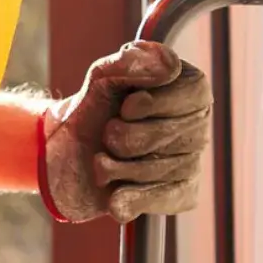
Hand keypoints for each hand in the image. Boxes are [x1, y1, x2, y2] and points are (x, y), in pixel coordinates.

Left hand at [42, 41, 210, 222]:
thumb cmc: (92, 108)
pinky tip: (113, 196)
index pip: (195, 93)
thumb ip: (131, 62)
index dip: (157, 103)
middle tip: (107, 134)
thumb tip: (170, 66)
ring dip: (118, 167)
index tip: (126, 107)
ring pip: (166, 170)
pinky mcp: (179, 194)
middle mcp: (196, 124)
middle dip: (127, 137)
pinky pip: (167, 199)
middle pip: (177, 135)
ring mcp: (190, 161)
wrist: (66, 154)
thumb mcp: (102, 76)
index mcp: (187, 88)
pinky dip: (132, 199)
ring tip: (100, 161)